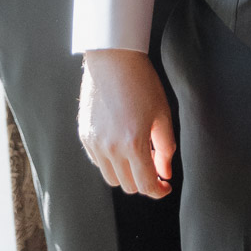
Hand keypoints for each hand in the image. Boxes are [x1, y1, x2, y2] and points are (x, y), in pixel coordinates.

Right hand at [78, 50, 175, 198]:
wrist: (113, 59)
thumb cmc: (142, 83)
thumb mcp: (162, 114)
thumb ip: (165, 148)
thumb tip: (165, 173)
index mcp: (133, 143)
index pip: (146, 185)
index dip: (158, 191)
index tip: (165, 186)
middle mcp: (111, 148)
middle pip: (128, 186)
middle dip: (144, 182)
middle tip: (155, 167)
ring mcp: (95, 143)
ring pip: (112, 178)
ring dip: (127, 175)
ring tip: (137, 156)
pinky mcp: (85, 136)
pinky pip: (98, 162)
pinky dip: (111, 162)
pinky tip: (121, 146)